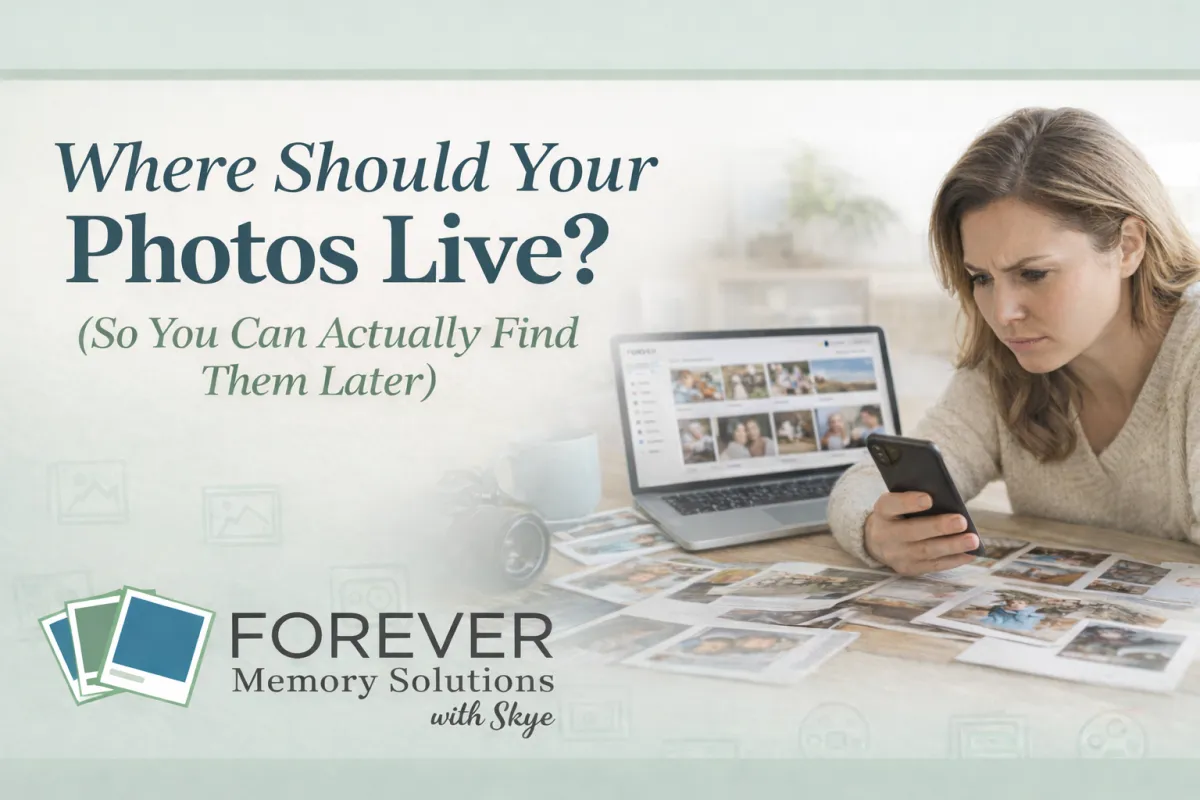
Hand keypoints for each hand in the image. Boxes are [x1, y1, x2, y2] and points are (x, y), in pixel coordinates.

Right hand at [863, 491, 979, 575]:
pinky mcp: (908, 569)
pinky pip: (933, 565)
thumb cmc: (899, 514)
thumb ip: (915, 499)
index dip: (909, 502)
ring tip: (973, 540)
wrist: (879, 540)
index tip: (929, 499)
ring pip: (926, 551)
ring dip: (952, 546)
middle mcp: (885, 535)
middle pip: (912, 532)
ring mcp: (896, 555)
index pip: (891, 505)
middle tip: (962, 522)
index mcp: (882, 511)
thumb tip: (947, 500)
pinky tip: (970, 554)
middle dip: (939, 527)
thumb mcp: (899, 503)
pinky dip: (953, 560)